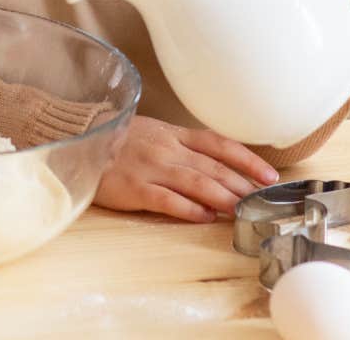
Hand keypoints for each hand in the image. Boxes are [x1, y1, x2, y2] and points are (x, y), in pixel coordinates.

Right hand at [92, 115, 278, 221]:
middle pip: (214, 167)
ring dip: (224, 198)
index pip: (220, 144)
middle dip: (243, 185)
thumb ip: (183, 146)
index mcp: (174, 134)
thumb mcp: (154, 132)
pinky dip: (189, 208)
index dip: (248, 160)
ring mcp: (151, 168)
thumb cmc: (118, 140)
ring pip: (197, 183)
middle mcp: (167, 149)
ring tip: (243, 211)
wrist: (79, 140)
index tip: (270, 176)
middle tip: (264, 201)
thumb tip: (217, 166)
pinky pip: (166, 199)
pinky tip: (205, 217)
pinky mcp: (134, 188)